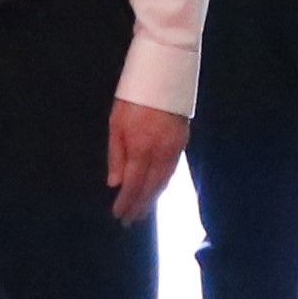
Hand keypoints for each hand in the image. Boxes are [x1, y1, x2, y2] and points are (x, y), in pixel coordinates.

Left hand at [106, 96, 186, 219]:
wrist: (164, 77)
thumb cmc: (133, 98)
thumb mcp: (116, 124)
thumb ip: (116, 156)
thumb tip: (115, 183)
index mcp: (140, 148)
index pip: (133, 185)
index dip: (126, 202)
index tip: (119, 215)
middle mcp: (159, 153)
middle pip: (150, 189)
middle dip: (140, 207)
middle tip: (130, 221)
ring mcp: (173, 150)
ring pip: (163, 183)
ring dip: (152, 200)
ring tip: (142, 212)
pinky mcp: (182, 144)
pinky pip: (171, 172)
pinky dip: (162, 186)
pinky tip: (155, 192)